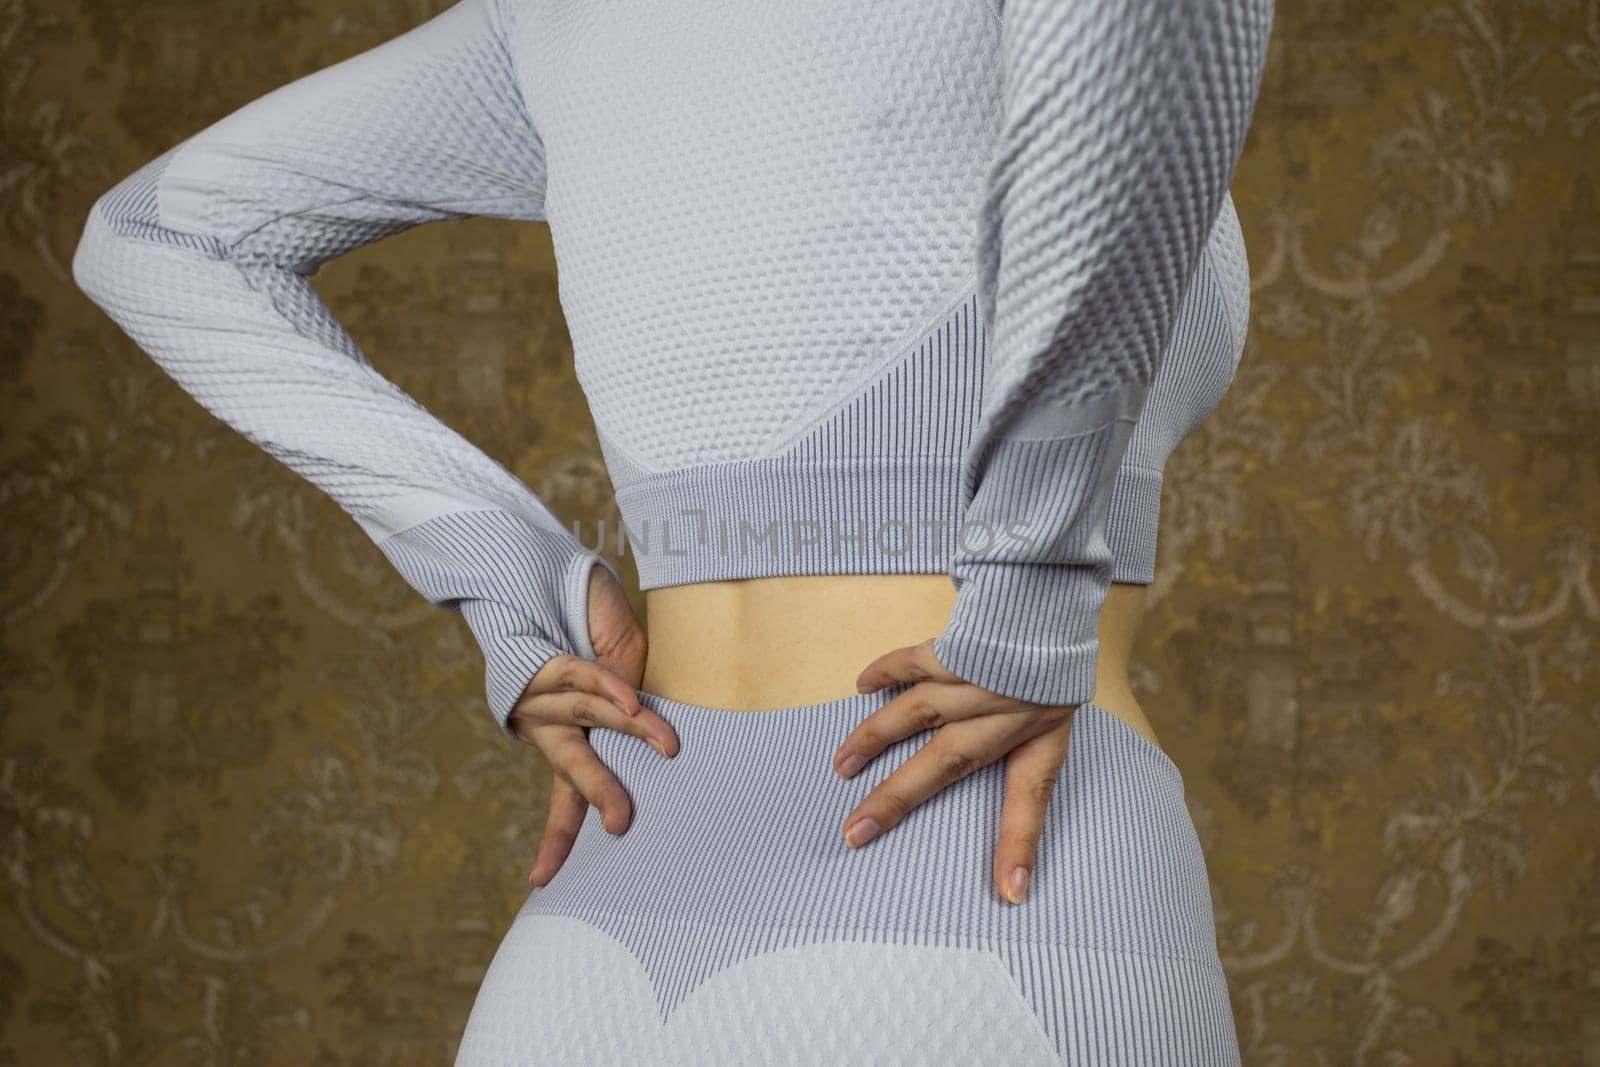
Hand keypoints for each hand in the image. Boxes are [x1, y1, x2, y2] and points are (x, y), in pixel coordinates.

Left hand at [518, 562, 673, 887]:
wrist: (553, 574)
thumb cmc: (595, 626)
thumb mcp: (627, 667)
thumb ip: (633, 701)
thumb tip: (661, 736)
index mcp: (570, 735)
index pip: (566, 794)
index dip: (557, 838)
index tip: (541, 880)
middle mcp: (550, 723)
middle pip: (570, 769)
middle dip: (596, 798)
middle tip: (623, 826)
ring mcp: (543, 695)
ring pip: (589, 721)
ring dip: (632, 731)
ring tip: (669, 744)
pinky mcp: (545, 664)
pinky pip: (582, 682)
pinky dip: (610, 691)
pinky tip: (631, 699)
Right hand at [837, 638, 1075, 904]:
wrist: (1055, 602)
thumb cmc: (1050, 671)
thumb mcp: (1056, 720)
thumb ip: (1028, 758)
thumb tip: (1014, 832)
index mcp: (1040, 736)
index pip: (1030, 799)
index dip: (1018, 845)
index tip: (1009, 892)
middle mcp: (1006, 710)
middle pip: (947, 761)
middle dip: (898, 799)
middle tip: (852, 833)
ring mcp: (978, 676)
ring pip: (918, 710)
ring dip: (875, 738)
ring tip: (842, 767)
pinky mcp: (957, 643)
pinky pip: (916, 659)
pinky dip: (887, 671)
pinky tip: (861, 686)